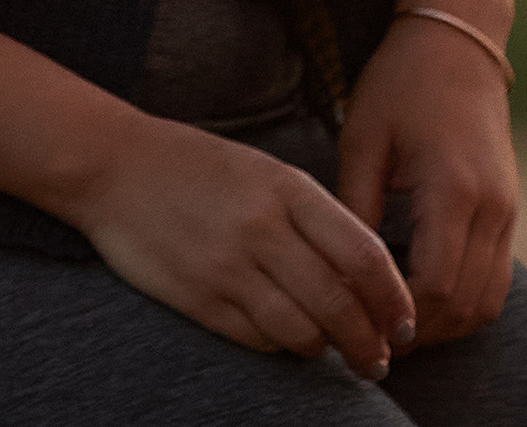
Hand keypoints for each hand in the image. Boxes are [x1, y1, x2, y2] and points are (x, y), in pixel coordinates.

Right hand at [68, 112, 414, 373]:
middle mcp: (264, 228)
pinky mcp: (198, 299)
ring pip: (300, 330)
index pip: (363, 253)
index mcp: (289, 189)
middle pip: (338, 302)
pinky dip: (281, 347)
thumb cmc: (202, 167)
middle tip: (381, 359)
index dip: (393, 297)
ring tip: (337, 354)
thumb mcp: (267, 172)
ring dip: (327, 350)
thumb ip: (313, 216)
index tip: (406, 320)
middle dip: (369, 340)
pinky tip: (288, 342)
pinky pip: (256, 338)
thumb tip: (361, 273)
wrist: (120, 167)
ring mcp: (229, 267)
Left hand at [337, 10, 518, 345]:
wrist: (457, 37)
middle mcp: (492, 206)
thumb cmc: (401, 82)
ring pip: (486, 301)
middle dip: (418, 332)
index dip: (395, 318)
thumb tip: (336, 278)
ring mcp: (508, 208)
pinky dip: (463, 299)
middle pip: (463, 306)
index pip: (432, 289)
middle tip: (369, 333)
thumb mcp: (362, 141)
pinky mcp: (509, 206)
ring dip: (444, 322)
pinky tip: (421, 290)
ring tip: (394, 318)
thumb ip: (354, 212)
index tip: (355, 323)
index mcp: (453, 189)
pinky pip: (495, 277)